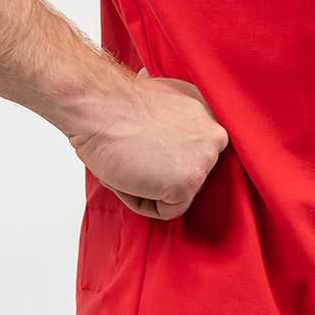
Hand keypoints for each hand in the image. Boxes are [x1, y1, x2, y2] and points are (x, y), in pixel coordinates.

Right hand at [65, 67, 229, 218]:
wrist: (99, 109)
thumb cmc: (115, 107)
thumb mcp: (160, 104)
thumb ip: (176, 124)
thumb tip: (170, 144)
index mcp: (206, 113)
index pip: (193, 153)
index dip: (164, 158)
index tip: (146, 150)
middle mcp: (214, 136)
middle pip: (189, 174)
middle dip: (160, 174)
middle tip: (134, 157)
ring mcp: (204, 161)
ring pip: (178, 194)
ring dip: (150, 188)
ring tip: (130, 163)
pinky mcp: (188, 183)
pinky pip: (166, 211)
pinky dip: (142, 202)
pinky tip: (130, 176)